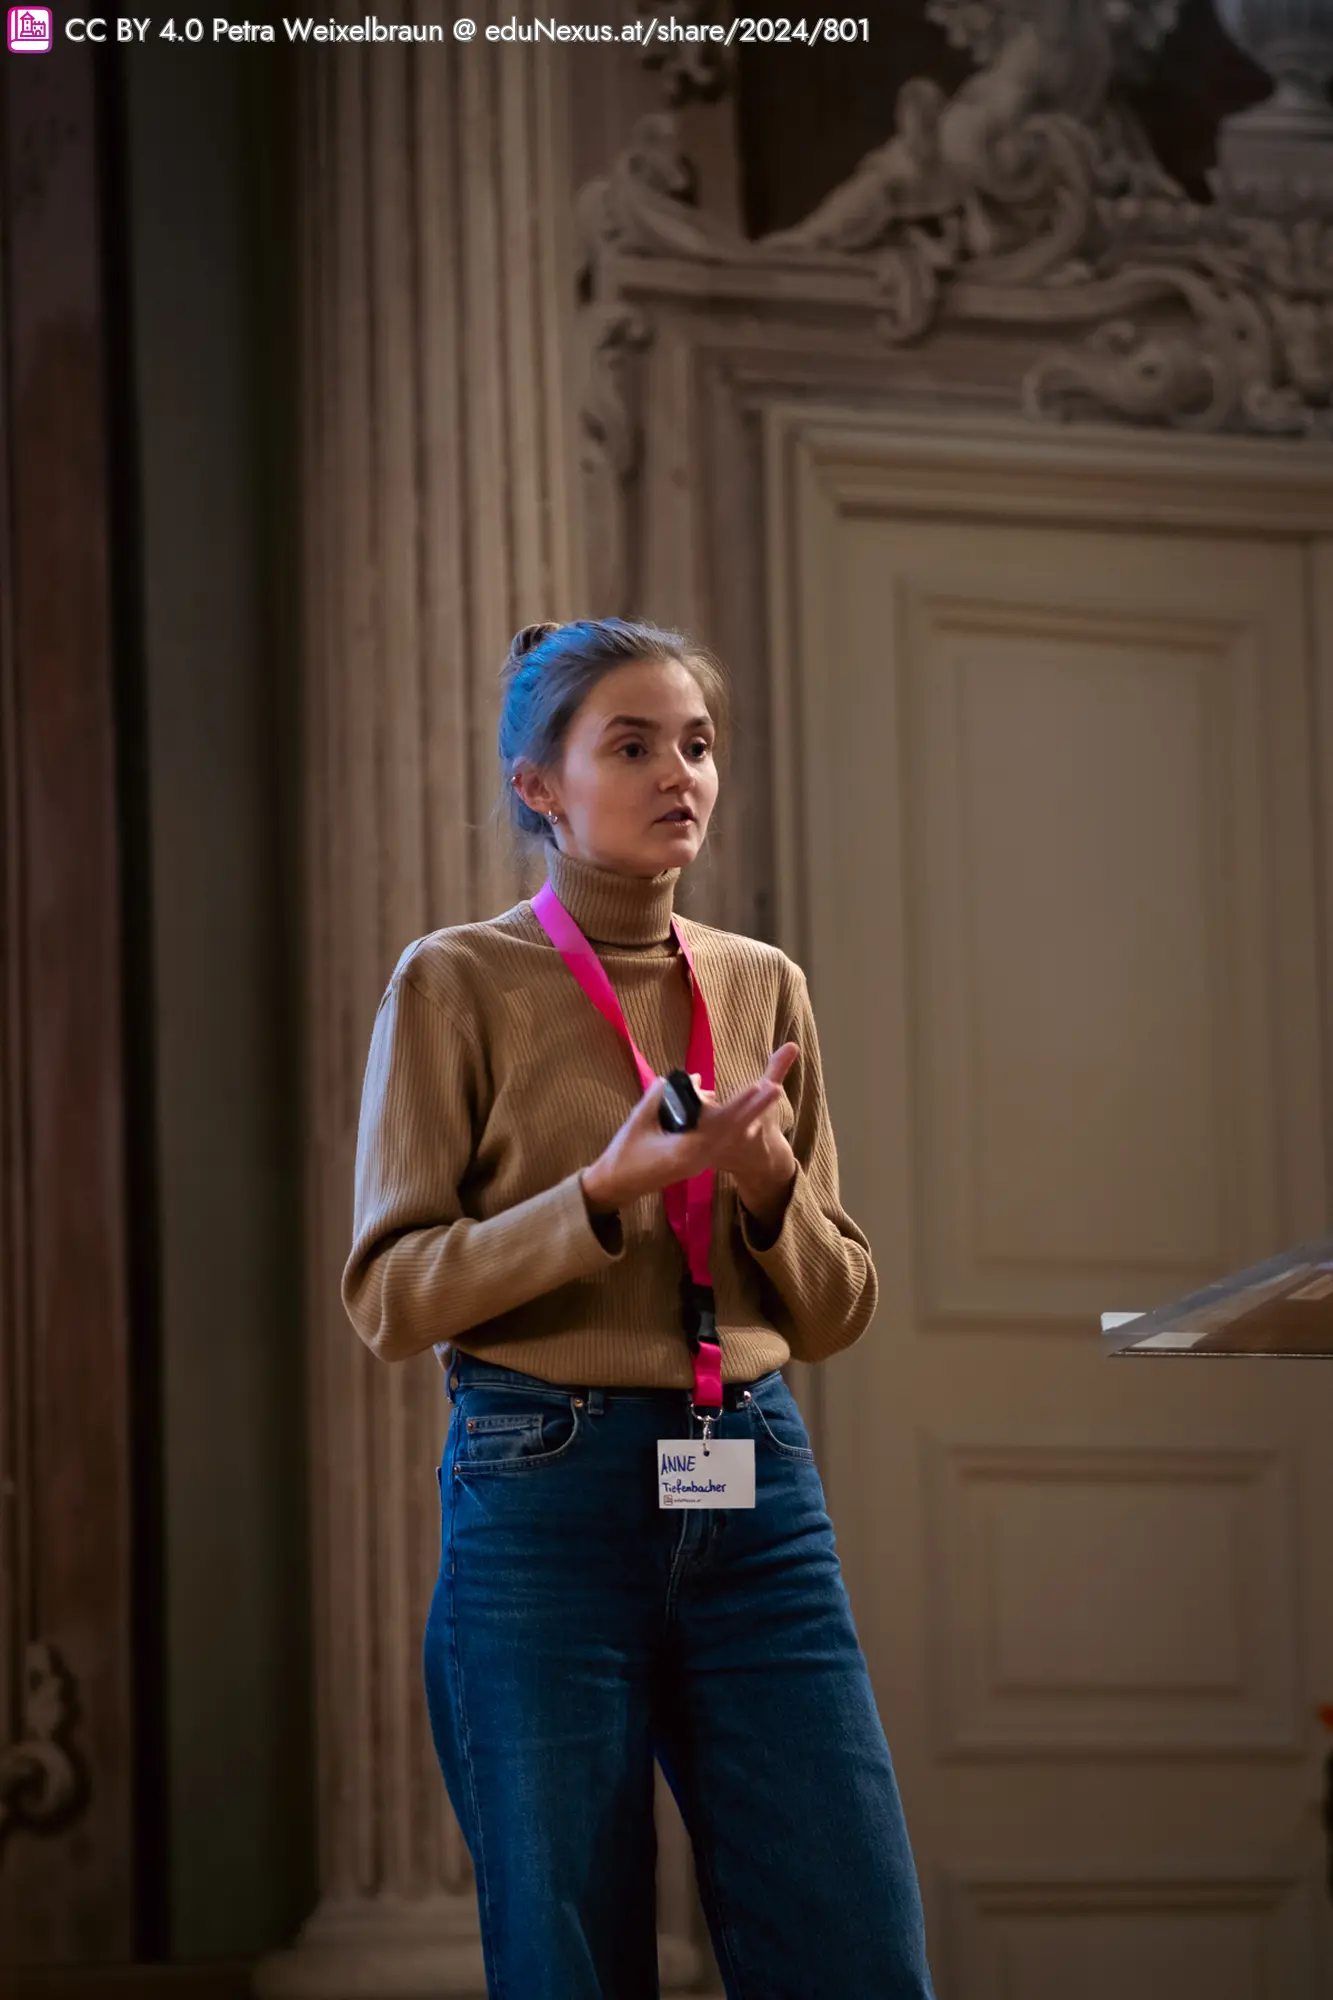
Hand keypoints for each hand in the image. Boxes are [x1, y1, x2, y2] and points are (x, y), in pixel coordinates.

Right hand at [580, 1044, 798, 1217]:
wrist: (617, 1185)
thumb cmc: (624, 1154)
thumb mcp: (638, 1121)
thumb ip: (659, 1097)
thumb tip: (680, 1079)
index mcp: (688, 1149)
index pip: (722, 1124)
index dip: (741, 1104)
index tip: (759, 1087)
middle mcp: (701, 1157)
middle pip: (734, 1129)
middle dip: (755, 1108)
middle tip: (776, 1087)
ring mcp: (700, 1160)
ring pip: (729, 1133)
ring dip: (745, 1113)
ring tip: (766, 1090)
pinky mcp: (697, 1159)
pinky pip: (718, 1137)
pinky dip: (727, 1120)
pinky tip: (734, 1104)